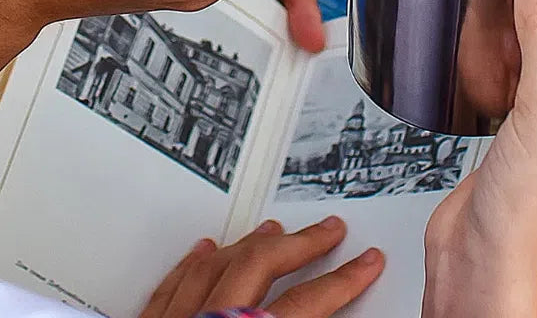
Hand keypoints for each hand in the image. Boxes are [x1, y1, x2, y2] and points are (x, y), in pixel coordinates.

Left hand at [140, 218, 383, 317]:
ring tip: (274, 228)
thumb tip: (329, 314)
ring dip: (250, 243)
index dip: (343, 280)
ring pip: (214, 265)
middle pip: (260, 265)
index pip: (307, 303)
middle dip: (301, 244)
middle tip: (330, 231)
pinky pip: (169, 286)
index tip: (367, 264)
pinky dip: (191, 264)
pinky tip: (202, 249)